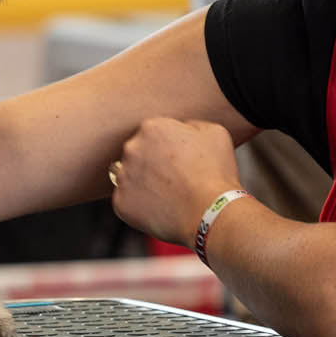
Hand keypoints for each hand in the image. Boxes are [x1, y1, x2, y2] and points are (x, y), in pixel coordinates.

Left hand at [109, 118, 240, 248]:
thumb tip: (183, 128)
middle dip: (152, 163)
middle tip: (174, 177)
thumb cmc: (215, 173)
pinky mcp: (120, 203)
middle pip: (138, 153)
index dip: (168, 147)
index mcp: (152, 127)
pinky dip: (141, 206)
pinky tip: (161, 207)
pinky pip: (127, 201)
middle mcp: (131, 148)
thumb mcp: (214, 132)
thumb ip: (191, 124)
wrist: (209, 212)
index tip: (179, 159)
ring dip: (144, 183)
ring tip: (168, 194)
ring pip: (130, 177)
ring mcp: (123, 177)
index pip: (153, 133)